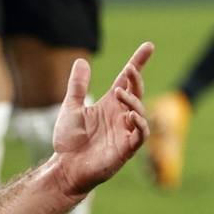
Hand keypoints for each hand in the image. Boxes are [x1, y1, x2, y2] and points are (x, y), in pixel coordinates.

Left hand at [48, 42, 153, 200]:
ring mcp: (125, 132)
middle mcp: (120, 116)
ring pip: (139, 111)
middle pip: (136, 93)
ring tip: (119, 94)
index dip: (138, 63)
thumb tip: (81, 60)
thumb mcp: (71, 107)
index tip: (148, 46)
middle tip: (130, 70)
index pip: (127, 81)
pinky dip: (139, 124)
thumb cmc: (69, 141)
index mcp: (109, 105)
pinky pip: (140, 135)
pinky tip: (130, 116)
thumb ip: (77, 86)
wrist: (65, 168)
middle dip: (136, 80)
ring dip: (132, 101)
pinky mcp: (126, 149)